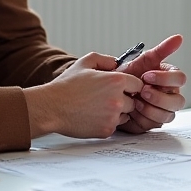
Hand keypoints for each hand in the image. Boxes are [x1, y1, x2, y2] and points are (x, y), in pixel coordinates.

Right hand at [25, 52, 142, 138]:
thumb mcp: (85, 62)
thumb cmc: (67, 85)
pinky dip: (107, 122)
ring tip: (98, 106)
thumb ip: (106, 60)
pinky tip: (93, 115)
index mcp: (116, 81)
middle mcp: (118, 99)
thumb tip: (117, 64)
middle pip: (133, 101)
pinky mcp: (106, 130)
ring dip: (117, 112)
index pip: (138, 84)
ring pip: (126, 114)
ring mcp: (113, 117)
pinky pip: (115, 126)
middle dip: (124, 99)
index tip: (122, 87)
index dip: (130, 85)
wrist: (51, 107)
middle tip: (106, 97)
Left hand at [115, 34, 186, 132]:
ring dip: (151, 109)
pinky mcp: (153, 122)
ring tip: (135, 102)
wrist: (110, 92)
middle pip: (178, 101)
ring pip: (168, 114)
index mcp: (171, 79)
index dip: (165, 78)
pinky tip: (133, 111)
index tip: (147, 75)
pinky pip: (155, 124)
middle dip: (159, 97)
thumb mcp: (144, 60)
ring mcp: (163, 110)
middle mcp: (170, 95)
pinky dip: (143, 118)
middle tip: (142, 92)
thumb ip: (162, 49)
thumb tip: (179, 37)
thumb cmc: (129, 75)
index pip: (180, 79)